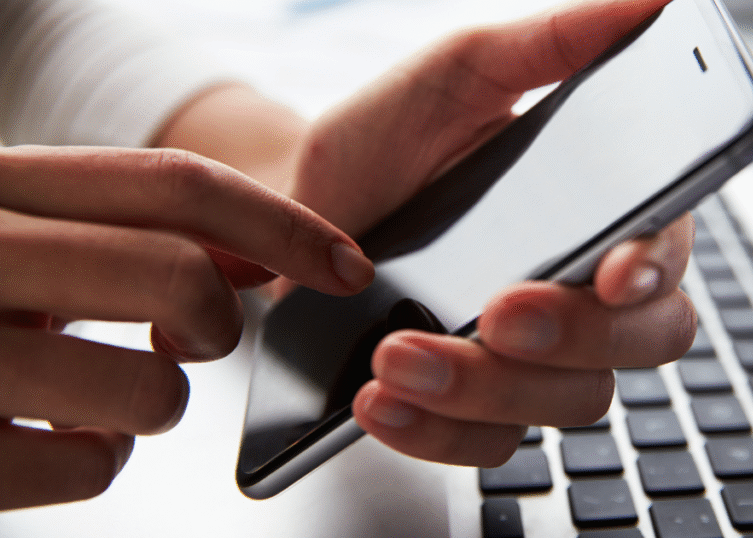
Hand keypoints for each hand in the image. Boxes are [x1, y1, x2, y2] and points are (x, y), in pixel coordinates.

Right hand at [0, 146, 372, 508]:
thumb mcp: (19, 234)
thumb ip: (128, 229)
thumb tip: (254, 246)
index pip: (172, 183)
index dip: (282, 223)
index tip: (346, 265)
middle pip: (178, 277)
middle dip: (217, 321)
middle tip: (192, 336)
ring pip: (152, 390)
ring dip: (151, 402)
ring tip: (90, 391)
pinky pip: (93, 468)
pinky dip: (96, 458)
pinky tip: (46, 435)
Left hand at [294, 0, 697, 465]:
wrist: (302, 208)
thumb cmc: (389, 138)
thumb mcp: (463, 71)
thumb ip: (555, 42)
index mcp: (601, 214)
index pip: (668, 256)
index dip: (656, 269)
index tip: (614, 270)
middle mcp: (582, 293)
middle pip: (637, 346)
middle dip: (570, 337)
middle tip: (495, 311)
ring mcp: (533, 359)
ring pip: (564, 405)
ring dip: (485, 390)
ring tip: (396, 356)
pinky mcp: (478, 406)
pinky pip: (490, 447)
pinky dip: (439, 435)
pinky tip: (383, 404)